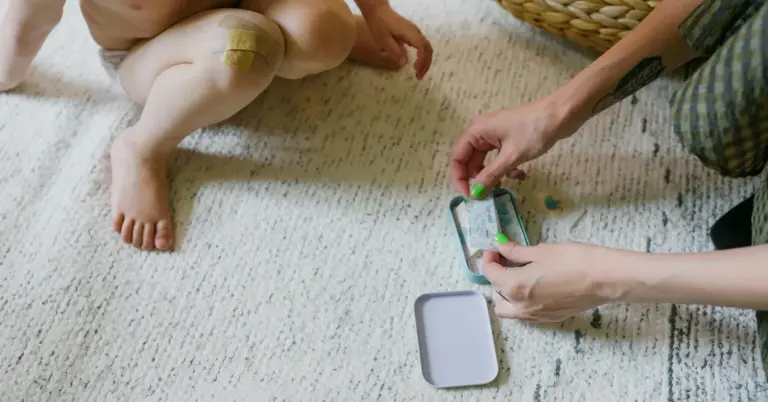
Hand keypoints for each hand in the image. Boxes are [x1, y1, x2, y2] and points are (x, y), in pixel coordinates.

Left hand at [360, 4, 432, 78]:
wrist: (378, 11)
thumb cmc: (379, 25)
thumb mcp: (383, 40)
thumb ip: (394, 51)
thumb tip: (404, 63)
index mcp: (409, 33)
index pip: (422, 47)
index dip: (422, 60)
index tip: (416, 71)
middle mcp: (415, 32)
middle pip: (428, 48)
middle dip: (426, 64)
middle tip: (419, 76)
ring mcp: (415, 32)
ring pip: (426, 47)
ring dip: (425, 61)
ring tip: (418, 72)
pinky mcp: (412, 33)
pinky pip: (422, 45)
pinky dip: (422, 56)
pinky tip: (416, 63)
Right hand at [450, 96, 583, 197]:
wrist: (561, 114)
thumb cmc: (534, 131)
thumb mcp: (511, 156)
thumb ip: (491, 176)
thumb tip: (475, 194)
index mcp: (476, 131)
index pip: (457, 158)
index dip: (460, 179)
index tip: (470, 197)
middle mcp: (480, 132)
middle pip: (469, 161)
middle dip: (478, 180)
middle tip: (487, 197)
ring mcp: (493, 135)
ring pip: (485, 162)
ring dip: (493, 175)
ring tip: (505, 186)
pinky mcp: (506, 138)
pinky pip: (497, 158)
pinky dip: (505, 168)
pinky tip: (519, 174)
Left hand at [482, 239, 621, 321]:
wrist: (604, 279)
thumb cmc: (573, 260)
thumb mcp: (541, 251)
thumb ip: (516, 251)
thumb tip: (500, 245)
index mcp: (514, 286)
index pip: (490, 273)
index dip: (489, 259)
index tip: (495, 249)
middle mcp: (520, 306)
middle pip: (496, 292)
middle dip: (497, 276)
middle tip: (507, 261)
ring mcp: (535, 316)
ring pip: (508, 309)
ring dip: (506, 293)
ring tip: (519, 276)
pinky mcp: (549, 319)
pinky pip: (525, 314)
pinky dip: (522, 302)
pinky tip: (534, 287)